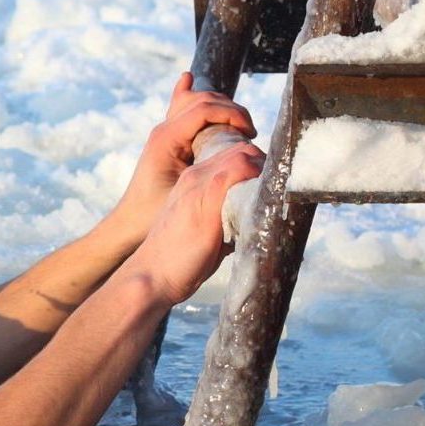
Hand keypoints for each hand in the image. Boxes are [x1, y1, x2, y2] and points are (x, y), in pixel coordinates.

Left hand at [110, 73, 257, 244]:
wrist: (127, 226)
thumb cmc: (154, 216)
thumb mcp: (188, 196)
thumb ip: (214, 174)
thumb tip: (247, 156)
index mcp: (166, 139)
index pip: (205, 108)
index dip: (234, 114)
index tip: (251, 134)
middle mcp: (163, 131)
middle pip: (203, 99)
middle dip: (231, 109)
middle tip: (249, 134)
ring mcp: (163, 134)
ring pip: (194, 102)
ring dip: (221, 107)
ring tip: (240, 127)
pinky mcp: (167, 142)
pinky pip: (180, 111)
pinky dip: (188, 95)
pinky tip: (187, 79)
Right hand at [126, 139, 265, 304]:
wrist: (152, 275)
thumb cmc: (179, 261)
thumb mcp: (202, 230)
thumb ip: (224, 216)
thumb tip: (253, 220)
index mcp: (192, 182)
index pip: (232, 155)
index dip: (254, 165)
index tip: (264, 188)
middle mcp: (195, 177)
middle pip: (242, 150)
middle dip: (263, 166)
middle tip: (272, 193)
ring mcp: (200, 185)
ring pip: (244, 155)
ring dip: (263, 172)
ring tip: (269, 200)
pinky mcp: (208, 198)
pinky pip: (242, 169)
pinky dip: (259, 179)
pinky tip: (264, 202)